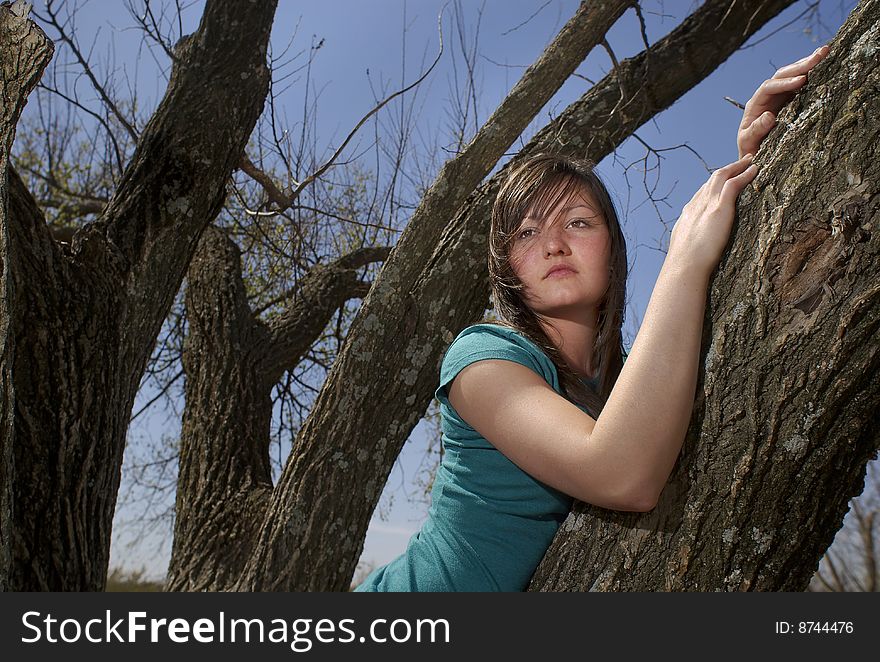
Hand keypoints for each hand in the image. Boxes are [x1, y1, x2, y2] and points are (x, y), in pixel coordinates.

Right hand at [669, 154, 758, 278]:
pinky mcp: (719, 208)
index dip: (713, 185)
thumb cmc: (686, 265)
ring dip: (736, 166)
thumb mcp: (687, 250)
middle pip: (711, 180)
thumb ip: (693, 245)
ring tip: (749, 160)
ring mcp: (707, 205)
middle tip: (739, 162)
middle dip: (725, 169)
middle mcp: (696, 205)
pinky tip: (754, 169)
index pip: (701, 193)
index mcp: (688, 215)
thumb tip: (696, 252)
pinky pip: (733, 184)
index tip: (722, 180)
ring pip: (721, 177)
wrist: (684, 266)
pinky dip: (744, 174)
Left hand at [737, 45, 829, 157]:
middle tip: (821, 54)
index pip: (769, 87)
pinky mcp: (790, 101)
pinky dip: (812, 74)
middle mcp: (766, 96)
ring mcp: (779, 97)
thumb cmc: (750, 150)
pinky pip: (801, 84)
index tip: (801, 81)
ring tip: (825, 53)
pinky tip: (824, 66)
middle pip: (782, 75)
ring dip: (808, 64)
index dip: (785, 83)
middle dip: (801, 65)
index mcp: (755, 104)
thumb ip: (756, 130)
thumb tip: (769, 115)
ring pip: (792, 75)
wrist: (755, 156)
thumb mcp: (748, 142)